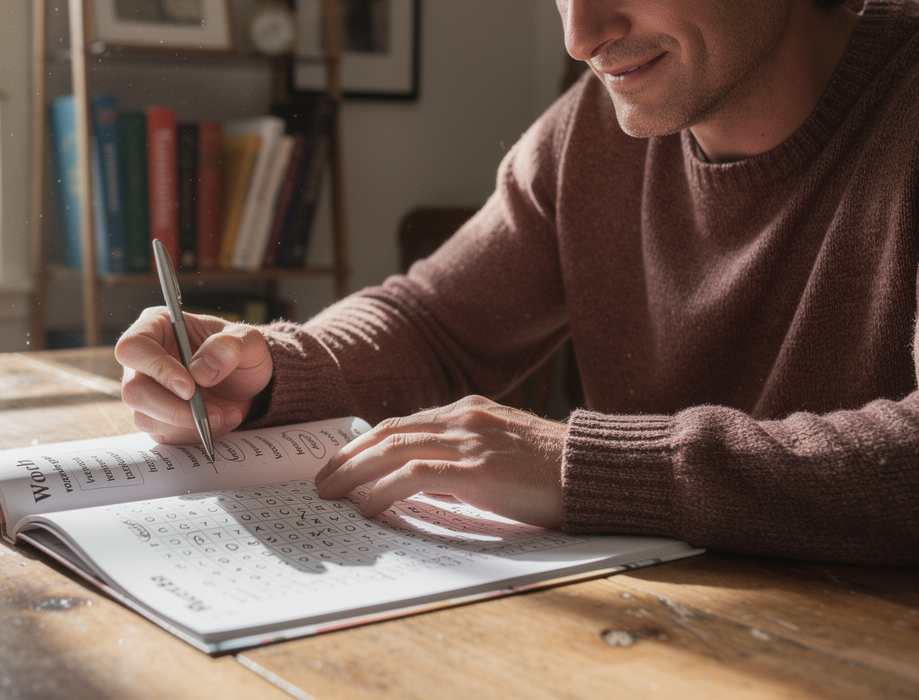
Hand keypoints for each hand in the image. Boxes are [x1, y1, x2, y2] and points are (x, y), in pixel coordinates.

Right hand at [115, 307, 273, 443]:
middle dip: (173, 407)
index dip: (156, 368)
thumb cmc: (240, 353)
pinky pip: (163, 434)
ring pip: (145, 417)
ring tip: (223, 413)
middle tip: (210, 410)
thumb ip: (228, 348)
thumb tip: (200, 371)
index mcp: (158, 326)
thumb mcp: (248, 341)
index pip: (133, 347)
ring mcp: (147, 390)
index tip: (189, 387)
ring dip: (188, 423)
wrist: (247, 382)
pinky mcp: (156, 417)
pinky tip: (219, 420)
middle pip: (133, 390)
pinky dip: (194, 433)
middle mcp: (144, 360)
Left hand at [314, 395, 566, 527]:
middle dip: (350, 456)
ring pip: (395, 449)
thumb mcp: (502, 455)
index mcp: (469, 412)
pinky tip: (368, 507)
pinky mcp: (479, 470)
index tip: (342, 462)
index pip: (403, 423)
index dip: (366, 443)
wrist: (595, 471)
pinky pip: (418, 476)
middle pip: (390, 432)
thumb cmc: (554, 472)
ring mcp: (470, 442)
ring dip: (356, 473)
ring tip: (333, 494)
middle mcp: (464, 419)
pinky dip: (385, 489)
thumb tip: (425, 483)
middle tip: (322, 480)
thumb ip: (464, 461)